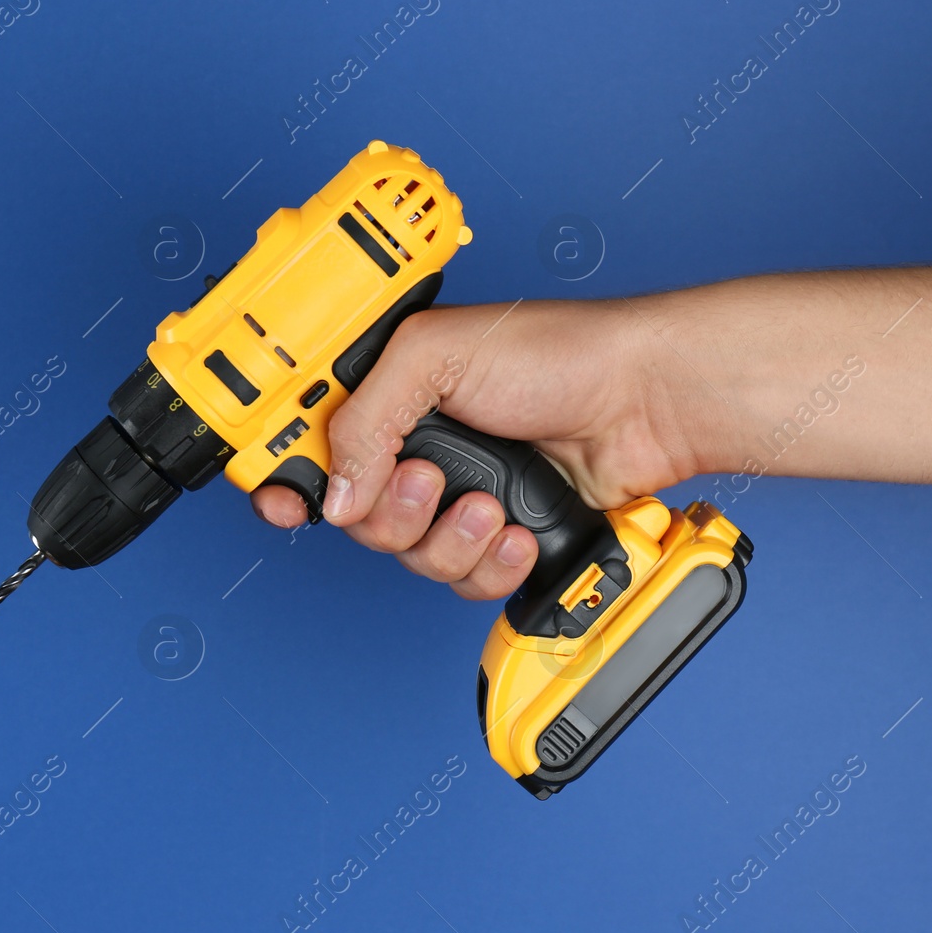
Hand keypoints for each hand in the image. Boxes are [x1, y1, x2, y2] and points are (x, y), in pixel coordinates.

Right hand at [249, 299, 703, 599]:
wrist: (645, 401)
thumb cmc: (558, 352)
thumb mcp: (436, 356)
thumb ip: (366, 418)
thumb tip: (334, 491)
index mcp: (390, 394)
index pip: (313, 445)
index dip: (289, 479)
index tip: (286, 502)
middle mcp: (418, 448)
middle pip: (357, 517)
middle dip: (393, 511)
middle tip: (432, 480)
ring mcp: (459, 495)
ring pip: (411, 557)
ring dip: (450, 539)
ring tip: (491, 504)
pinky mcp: (500, 536)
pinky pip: (464, 580)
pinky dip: (491, 563)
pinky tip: (517, 529)